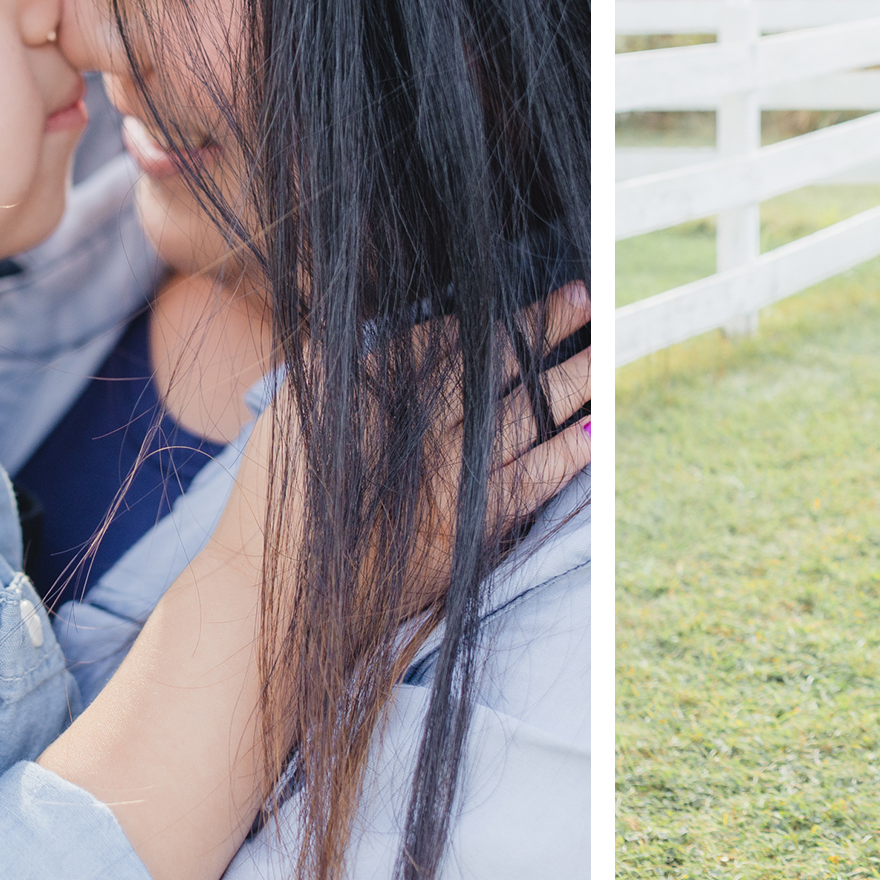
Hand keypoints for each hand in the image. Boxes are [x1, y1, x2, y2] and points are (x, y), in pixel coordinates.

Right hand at [220, 284, 592, 622]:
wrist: (275, 587)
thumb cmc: (282, 498)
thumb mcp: (295, 412)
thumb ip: (348, 368)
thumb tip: (394, 336)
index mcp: (375, 386)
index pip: (453, 337)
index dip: (498, 313)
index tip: (532, 293)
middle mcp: (420, 422)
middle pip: (499, 362)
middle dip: (544, 326)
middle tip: (584, 296)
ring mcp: (450, 473)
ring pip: (528, 412)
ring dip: (572, 378)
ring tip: (603, 347)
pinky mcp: (468, 524)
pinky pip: (534, 478)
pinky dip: (567, 454)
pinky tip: (594, 432)